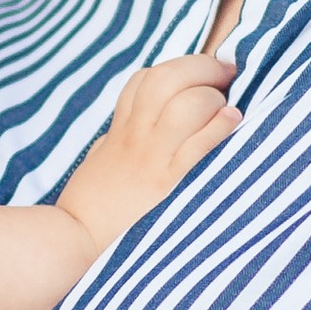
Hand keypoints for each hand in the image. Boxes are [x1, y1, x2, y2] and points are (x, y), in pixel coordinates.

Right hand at [57, 52, 238, 253]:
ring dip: (213, 97)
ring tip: (228, 108)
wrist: (77, 242)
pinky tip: (233, 121)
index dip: (180, 67)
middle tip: (227, 73)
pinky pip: (200, 144)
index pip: (146, 79)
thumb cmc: (89, 206)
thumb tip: (137, 125)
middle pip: (168, 78)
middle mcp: (137, 137)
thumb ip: (119, 138)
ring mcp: (153, 159)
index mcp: (121, 130)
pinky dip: (220, 126)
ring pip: (187, 104)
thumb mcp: (101, 160)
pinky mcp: (169, 185)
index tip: (204, 72)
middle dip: (203, 68)